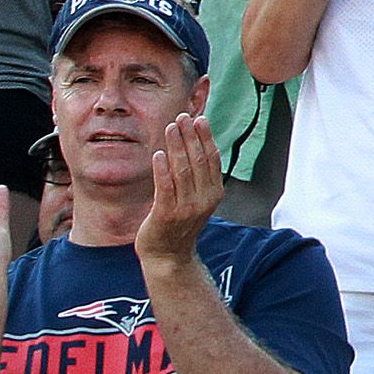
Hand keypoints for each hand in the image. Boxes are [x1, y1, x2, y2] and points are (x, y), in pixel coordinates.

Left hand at [136, 113, 224, 263]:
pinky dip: (163, 169)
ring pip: (182, 170)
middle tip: (182, 116)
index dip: (205, 137)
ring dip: (177, 146)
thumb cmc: (179, 224)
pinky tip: (159, 154)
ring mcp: (186, 208)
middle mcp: (204, 199)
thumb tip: (195, 145)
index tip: (198, 119)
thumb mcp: (196, 199)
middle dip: (190, 136)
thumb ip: (197, 176)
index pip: (212, 159)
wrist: (168, 256)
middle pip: (198, 160)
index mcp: (214, 193)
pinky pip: (165, 187)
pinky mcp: (166, 214)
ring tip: (171, 127)